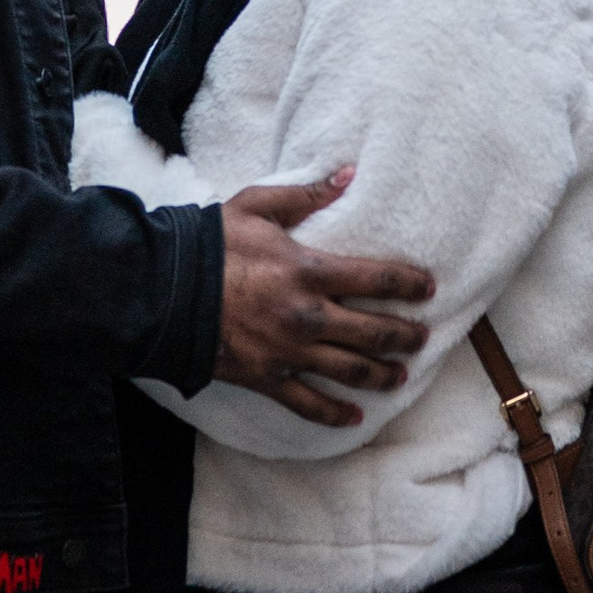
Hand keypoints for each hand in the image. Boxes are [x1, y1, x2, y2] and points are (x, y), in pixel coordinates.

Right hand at [215, 170, 434, 428]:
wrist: (163, 292)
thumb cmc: (210, 244)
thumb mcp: (257, 206)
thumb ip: (306, 194)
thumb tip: (348, 174)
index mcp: (308, 271)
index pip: (376, 280)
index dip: (408, 284)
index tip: (428, 287)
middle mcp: (307, 317)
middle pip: (373, 332)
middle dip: (405, 336)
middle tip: (422, 336)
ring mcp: (289, 353)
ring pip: (350, 372)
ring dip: (381, 375)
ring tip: (399, 376)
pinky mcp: (268, 378)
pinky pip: (309, 404)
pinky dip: (334, 414)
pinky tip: (354, 418)